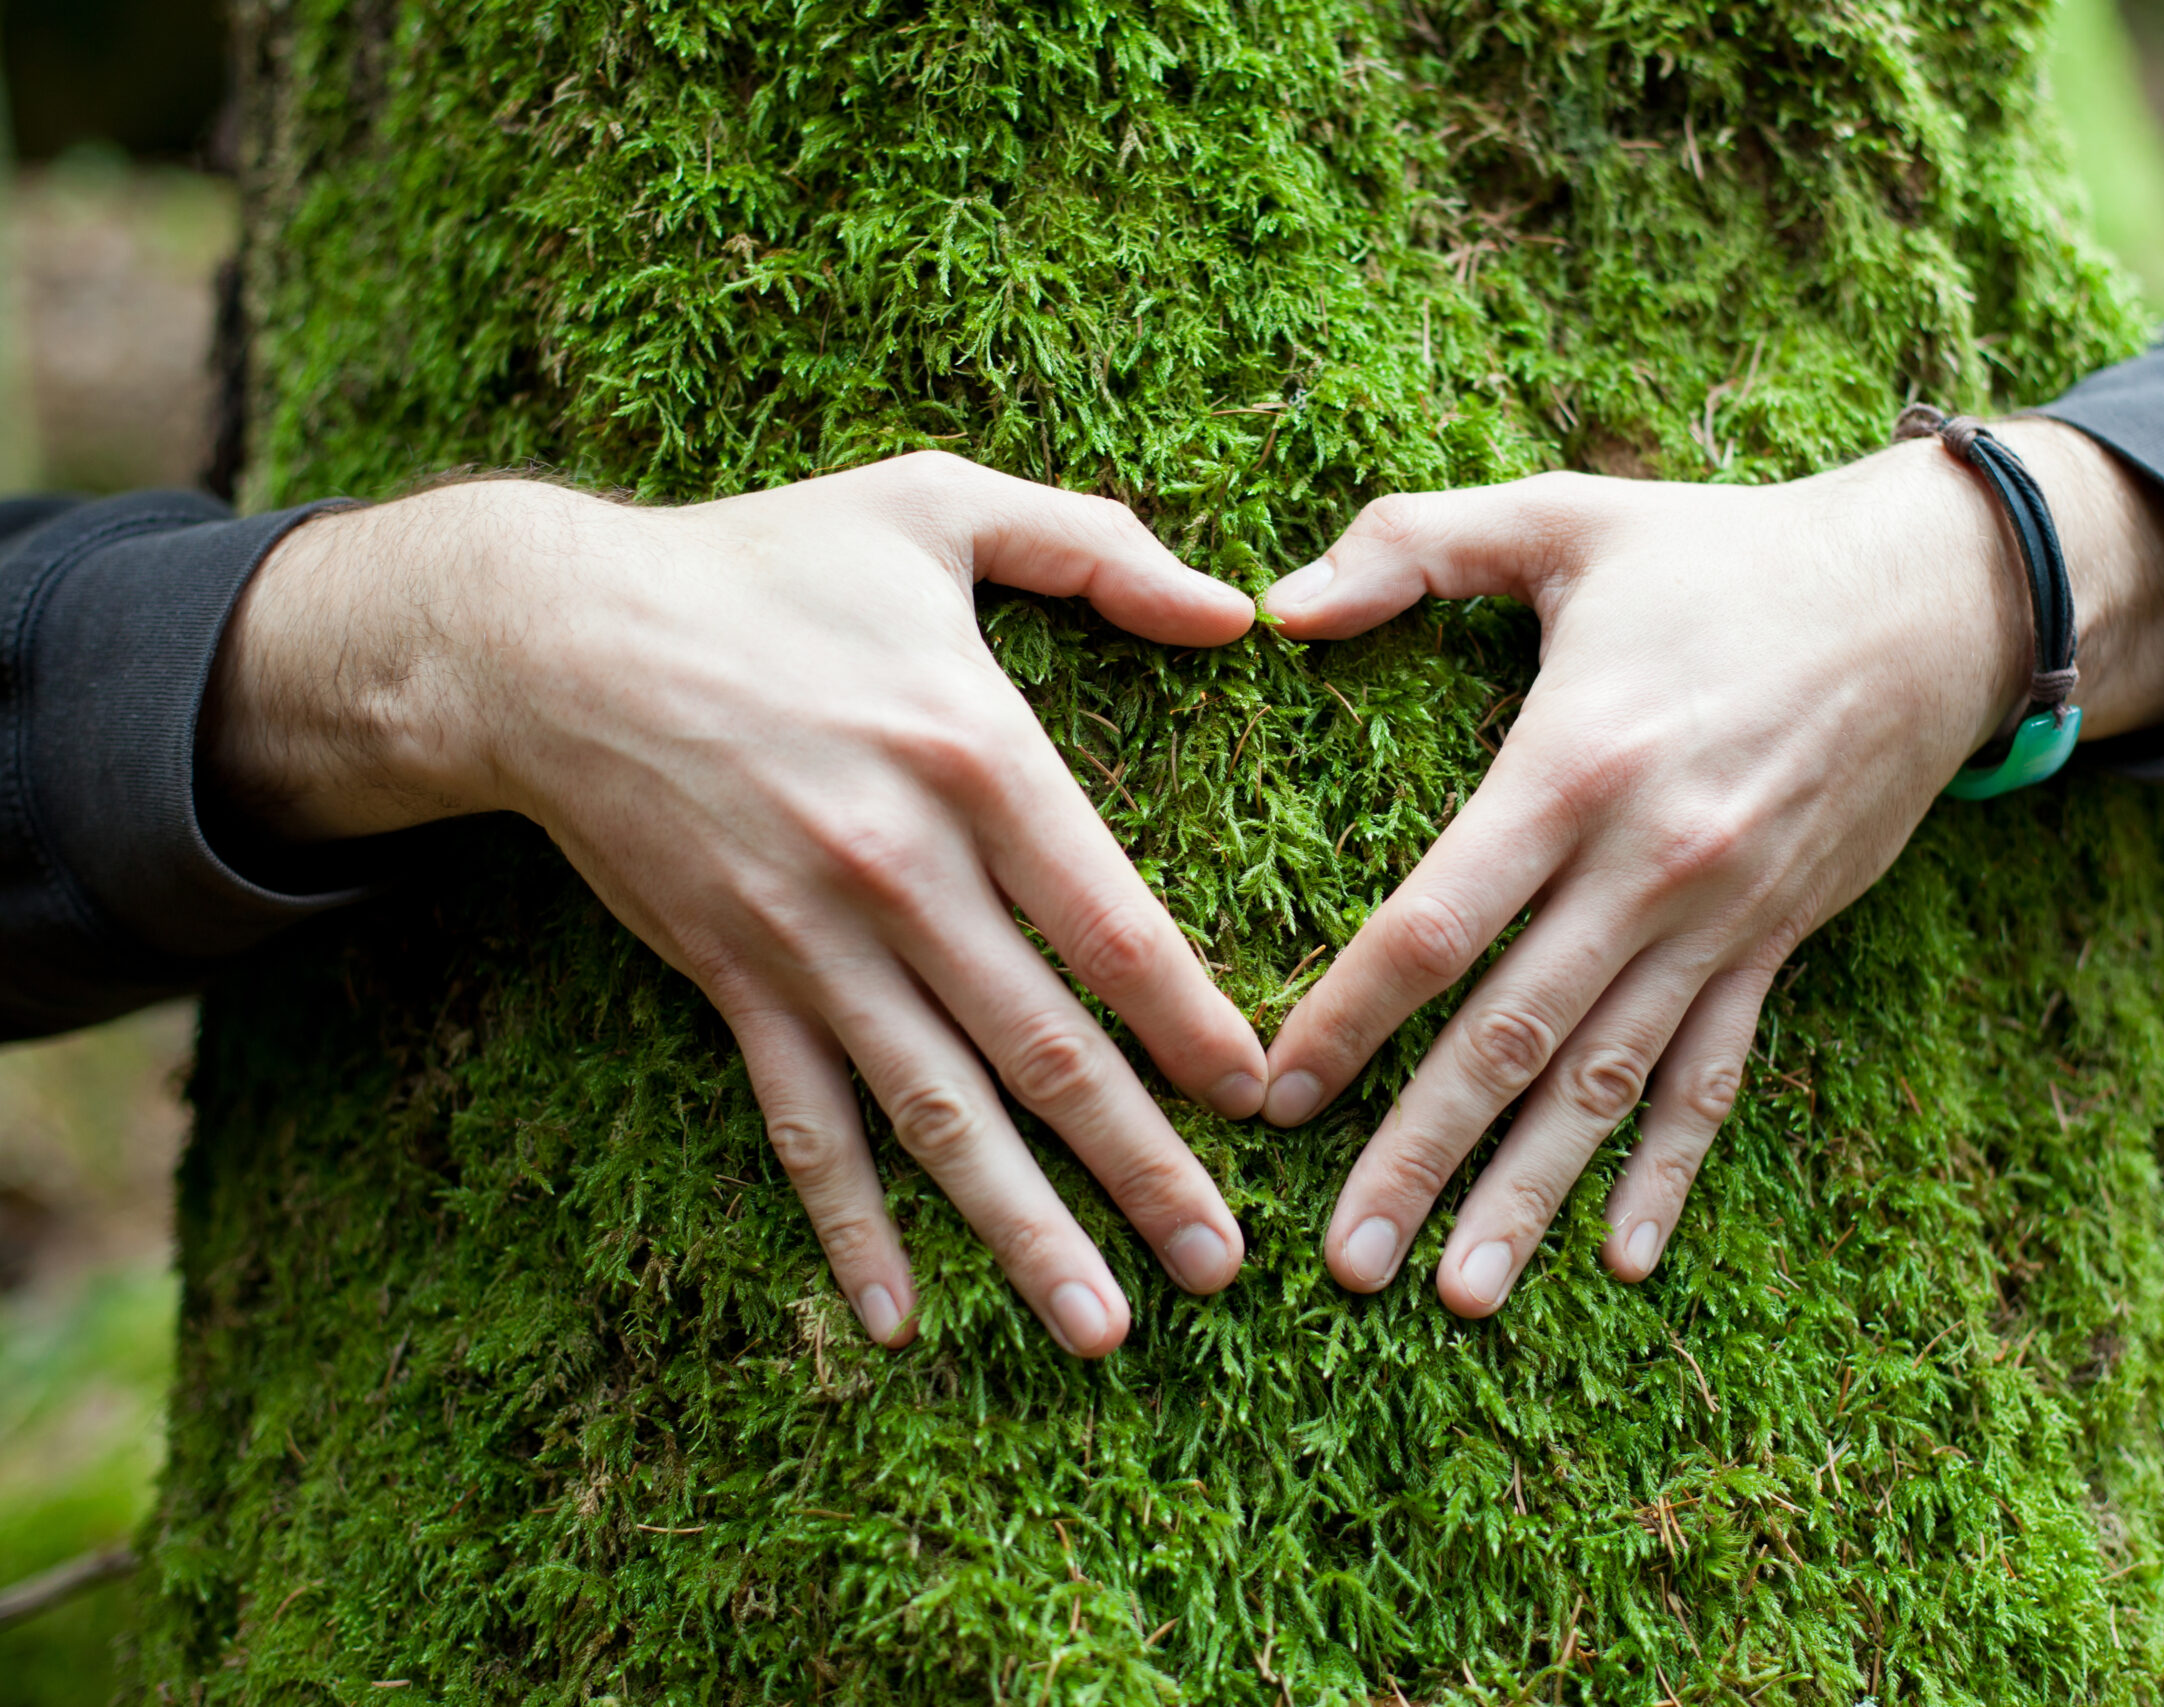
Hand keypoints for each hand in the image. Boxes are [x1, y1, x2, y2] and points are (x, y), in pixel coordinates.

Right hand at [202, 453, 1268, 1357]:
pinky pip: (802, 1125)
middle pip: (1047, 1049)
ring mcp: (813, 941)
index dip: (1197, 1028)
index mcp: (977, 756)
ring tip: (1104, 1328)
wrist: (555, 637)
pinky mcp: (736, 980)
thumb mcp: (936, 504)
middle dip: (1144, 1167)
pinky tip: (895, 1319)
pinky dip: (849, 1225)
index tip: (1265, 1104)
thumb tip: (1236, 610)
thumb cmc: (765, 562)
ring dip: (1024, 1229)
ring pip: (938, 1113)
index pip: (1117, 928)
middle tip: (1222, 1263)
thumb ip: (1096, 545)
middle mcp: (904, 869)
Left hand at [1256, 422, 2163, 1314]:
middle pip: (1509, 1038)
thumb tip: (1278, 603)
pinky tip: (1623, 1258)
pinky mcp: (1774, 947)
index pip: (1434, 926)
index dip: (1347, 1020)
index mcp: (1572, 767)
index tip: (1274, 1100)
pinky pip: (1713, 1078)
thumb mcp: (1564, 518)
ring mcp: (1718, 922)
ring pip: (1607, 1084)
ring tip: (1460, 1296)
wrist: (1931, 603)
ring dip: (1531, 1194)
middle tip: (1345, 1262)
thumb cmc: (1723, 556)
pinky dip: (1669, 1172)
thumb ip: (1413, 545)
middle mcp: (1645, 868)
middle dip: (1421, 1156)